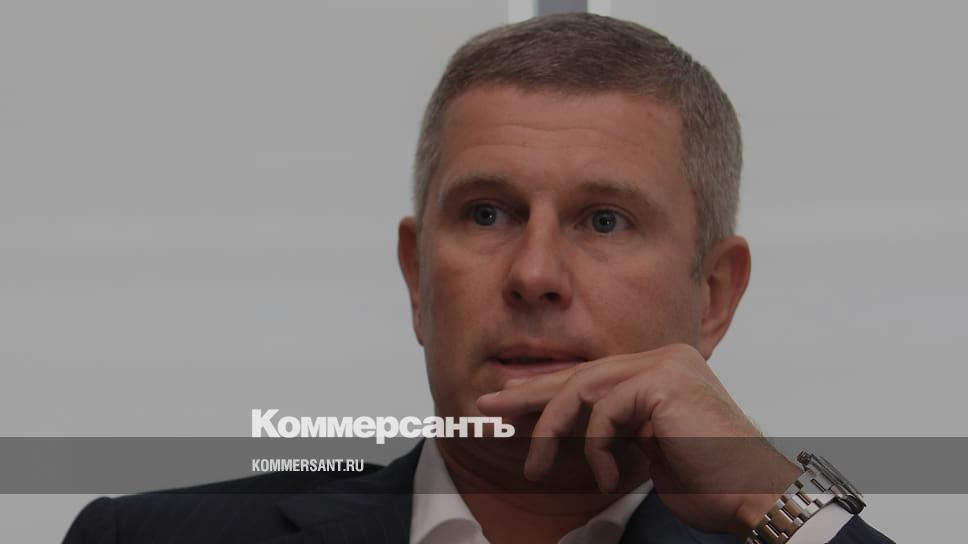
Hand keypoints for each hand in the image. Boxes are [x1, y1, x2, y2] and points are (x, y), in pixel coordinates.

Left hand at [476, 343, 800, 536]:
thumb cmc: (704, 480)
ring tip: (534, 468)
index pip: (588, 377)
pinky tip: (608, 478)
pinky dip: (595, 449)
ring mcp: (664, 365)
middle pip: (578, 374)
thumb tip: (561, 430)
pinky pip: (604, 412)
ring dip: (552, 432)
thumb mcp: (643, 451)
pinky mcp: (663, 382)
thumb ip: (611, 431)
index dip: (542, 392)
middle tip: (486, 409)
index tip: (504, 406)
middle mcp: (661, 357)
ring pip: (583, 389)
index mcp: (657, 369)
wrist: (751, 495)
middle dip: (527, 395)